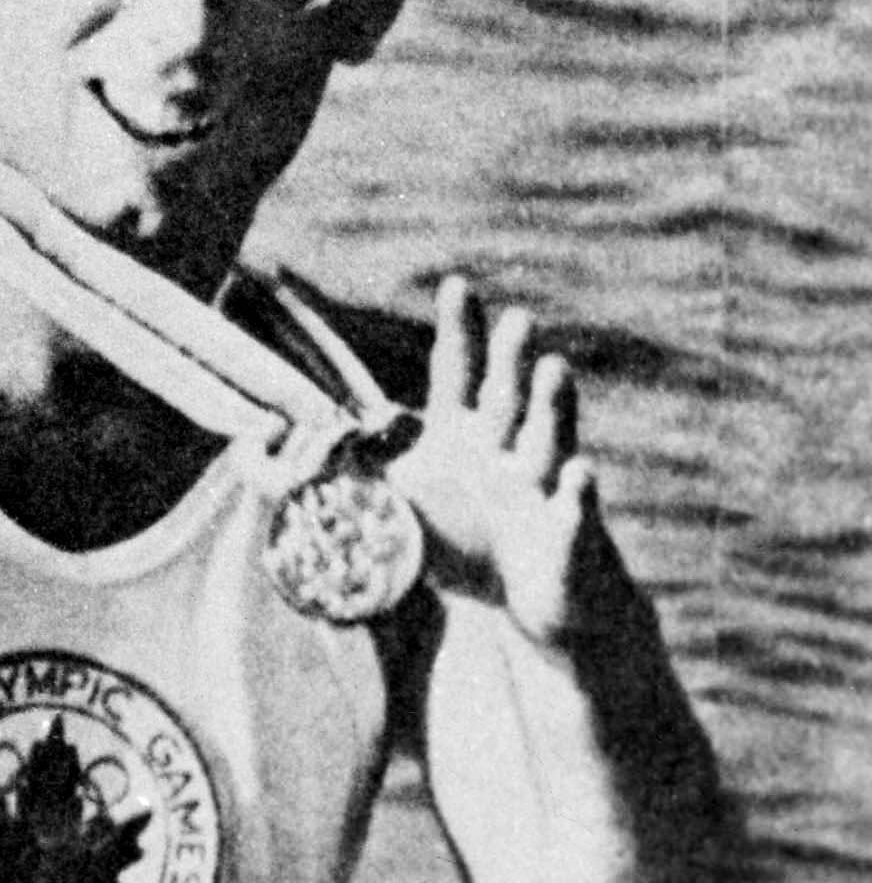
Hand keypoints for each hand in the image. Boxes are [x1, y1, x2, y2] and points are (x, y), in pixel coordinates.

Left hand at [391, 275, 603, 646]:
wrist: (540, 599)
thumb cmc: (475, 543)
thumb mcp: (411, 507)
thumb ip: (366, 476)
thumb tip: (301, 459)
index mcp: (469, 439)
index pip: (461, 376)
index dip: (461, 331)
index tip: (459, 283)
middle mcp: (508, 453)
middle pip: (508, 397)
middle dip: (511, 358)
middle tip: (517, 316)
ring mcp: (542, 489)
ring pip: (548, 440)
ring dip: (552, 405)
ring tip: (555, 367)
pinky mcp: (567, 534)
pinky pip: (574, 511)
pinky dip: (579, 493)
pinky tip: (581, 471)